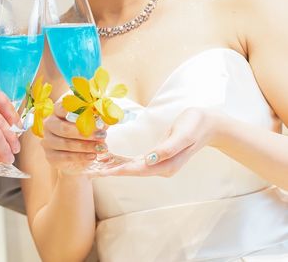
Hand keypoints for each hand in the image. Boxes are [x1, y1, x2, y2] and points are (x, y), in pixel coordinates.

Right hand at [41, 101, 98, 172]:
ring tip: (102, 147)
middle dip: (84, 132)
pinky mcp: (51, 156)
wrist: (76, 158)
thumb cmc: (83, 135)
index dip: (69, 108)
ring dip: (86, 146)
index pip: (60, 107)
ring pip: (66, 143)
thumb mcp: (90, 125)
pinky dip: (81, 157)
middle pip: (64, 128)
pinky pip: (66, 157)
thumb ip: (96, 120)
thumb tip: (107, 117)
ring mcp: (48, 141)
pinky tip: (93, 156)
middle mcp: (49, 125)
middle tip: (102, 135)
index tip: (82, 109)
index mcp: (57, 112)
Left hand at [96, 107, 219, 177]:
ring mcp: (159, 163)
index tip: (99, 171)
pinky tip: (109, 159)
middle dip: (109, 171)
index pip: (136, 170)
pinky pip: (135, 161)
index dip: (116, 170)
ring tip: (93, 166)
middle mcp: (161, 167)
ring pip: (131, 167)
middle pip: (130, 171)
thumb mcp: (183, 134)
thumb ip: (167, 148)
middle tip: (88, 170)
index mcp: (166, 165)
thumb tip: (149, 159)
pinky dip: (121, 161)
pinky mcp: (157, 156)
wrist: (209, 124)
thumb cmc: (195, 125)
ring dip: (113, 167)